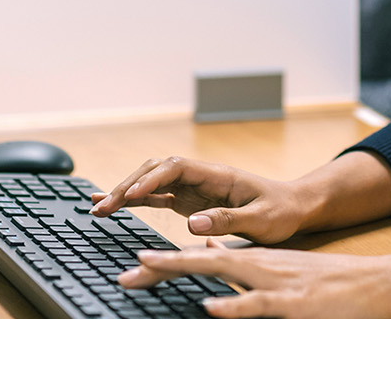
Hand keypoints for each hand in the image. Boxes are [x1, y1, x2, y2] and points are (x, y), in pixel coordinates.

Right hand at [93, 156, 318, 245]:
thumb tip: (191, 222)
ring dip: (124, 193)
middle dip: (127, 185)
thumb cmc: (281, 212)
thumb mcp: (261, 220)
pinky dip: (134, 202)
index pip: (176, 167)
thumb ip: (228, 221)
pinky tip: (113, 208)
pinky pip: (156, 198)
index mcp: (218, 175)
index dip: (150, 179)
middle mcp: (201, 176)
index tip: (130, 195)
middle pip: (155, 171)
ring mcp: (193, 188)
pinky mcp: (189, 201)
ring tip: (97, 208)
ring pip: (151, 182)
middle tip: (103, 207)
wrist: (294, 208)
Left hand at [119, 239, 390, 317]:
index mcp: (254, 262)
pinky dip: (232, 303)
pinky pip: (256, 303)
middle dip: (161, 268)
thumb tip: (209, 249)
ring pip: (223, 273)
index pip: (200, 260)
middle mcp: (258, 267)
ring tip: (151, 269)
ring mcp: (274, 284)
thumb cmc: (326, 283)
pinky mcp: (291, 304)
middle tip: (125, 274)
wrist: (372, 284)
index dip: (165, 265)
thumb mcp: (280, 268)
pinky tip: (210, 305)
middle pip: (199, 262)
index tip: (133, 269)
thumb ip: (243, 260)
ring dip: (185, 269)